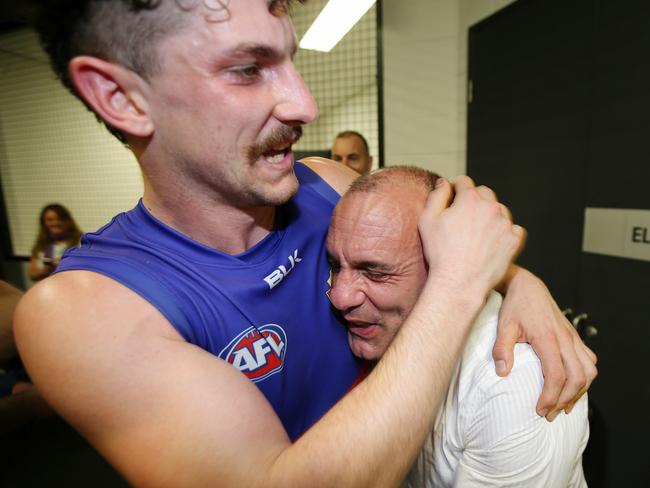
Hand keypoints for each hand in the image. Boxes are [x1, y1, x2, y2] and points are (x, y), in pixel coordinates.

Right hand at [418, 176, 525, 294]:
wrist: (459, 282)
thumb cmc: (440, 254)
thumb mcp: (427, 221)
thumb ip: (436, 196)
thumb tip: (444, 183)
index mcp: (469, 199)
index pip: (464, 182)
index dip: (456, 189)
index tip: (453, 198)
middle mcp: (490, 207)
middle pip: (484, 192)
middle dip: (474, 200)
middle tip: (464, 217)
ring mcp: (505, 223)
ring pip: (500, 209)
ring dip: (491, 214)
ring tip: (478, 232)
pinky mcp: (514, 240)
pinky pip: (514, 228)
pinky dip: (506, 232)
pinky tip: (493, 241)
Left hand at [492, 267, 597, 420]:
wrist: (527, 286)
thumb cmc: (515, 306)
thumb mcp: (503, 326)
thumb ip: (502, 349)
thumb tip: (502, 373)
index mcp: (547, 338)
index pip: (556, 374)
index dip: (551, 396)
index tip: (540, 410)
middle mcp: (565, 339)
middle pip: (577, 377)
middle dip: (565, 400)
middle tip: (549, 414)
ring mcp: (572, 337)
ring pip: (588, 371)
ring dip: (579, 391)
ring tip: (563, 405)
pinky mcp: (574, 336)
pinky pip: (589, 360)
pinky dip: (585, 377)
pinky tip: (573, 386)